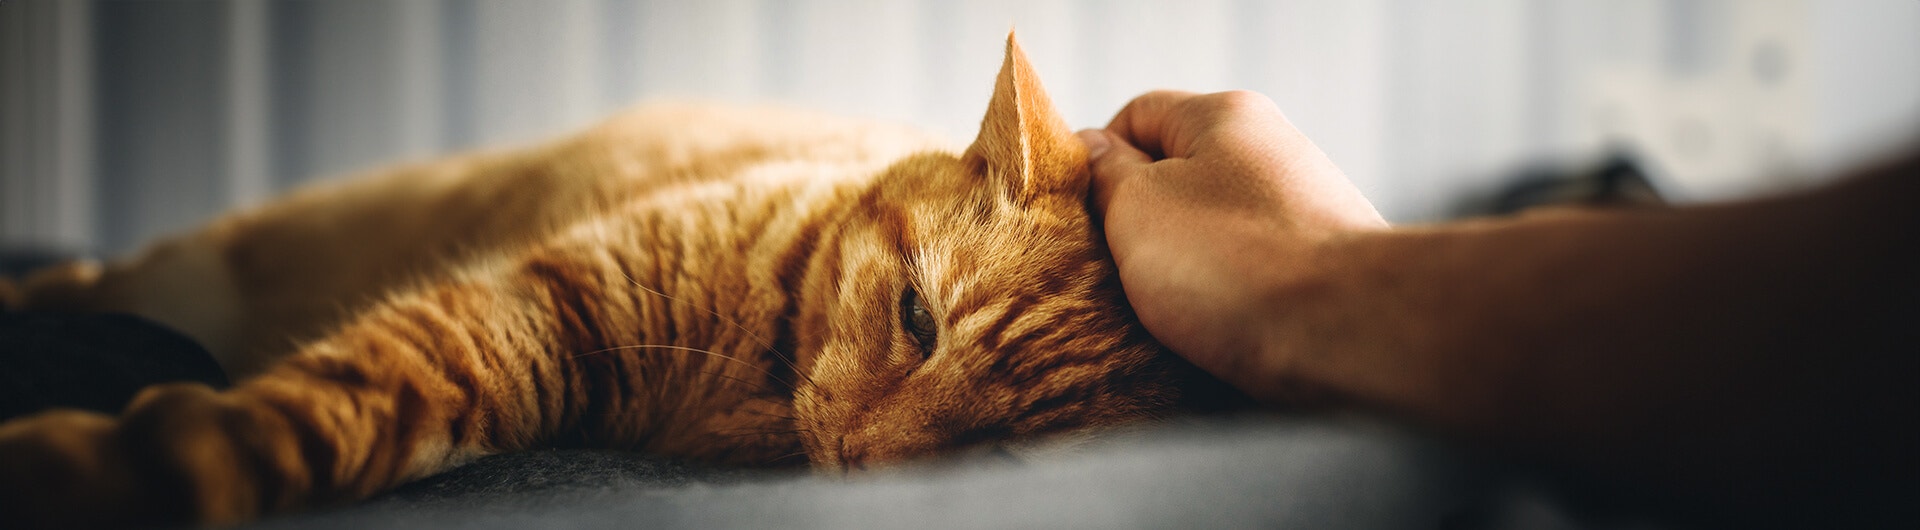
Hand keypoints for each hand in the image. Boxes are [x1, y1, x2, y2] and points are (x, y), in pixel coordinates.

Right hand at [1079, 90, 1384, 401]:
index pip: (1137, 115)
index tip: (1078, 211)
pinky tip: (1209, 327)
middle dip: (1137, 222)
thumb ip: (1105, 174)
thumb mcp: (1136, 208)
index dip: (1097, 159)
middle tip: (1109, 268)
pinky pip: (1248, 272)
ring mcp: (1301, 208)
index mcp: (1224, 116)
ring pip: (1211, 230)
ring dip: (1178, 268)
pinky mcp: (1320, 265)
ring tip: (1160, 309)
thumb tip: (1094, 152)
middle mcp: (1271, 151)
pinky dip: (1221, 297)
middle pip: (1176, 176)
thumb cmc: (1237, 264)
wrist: (1345, 331)